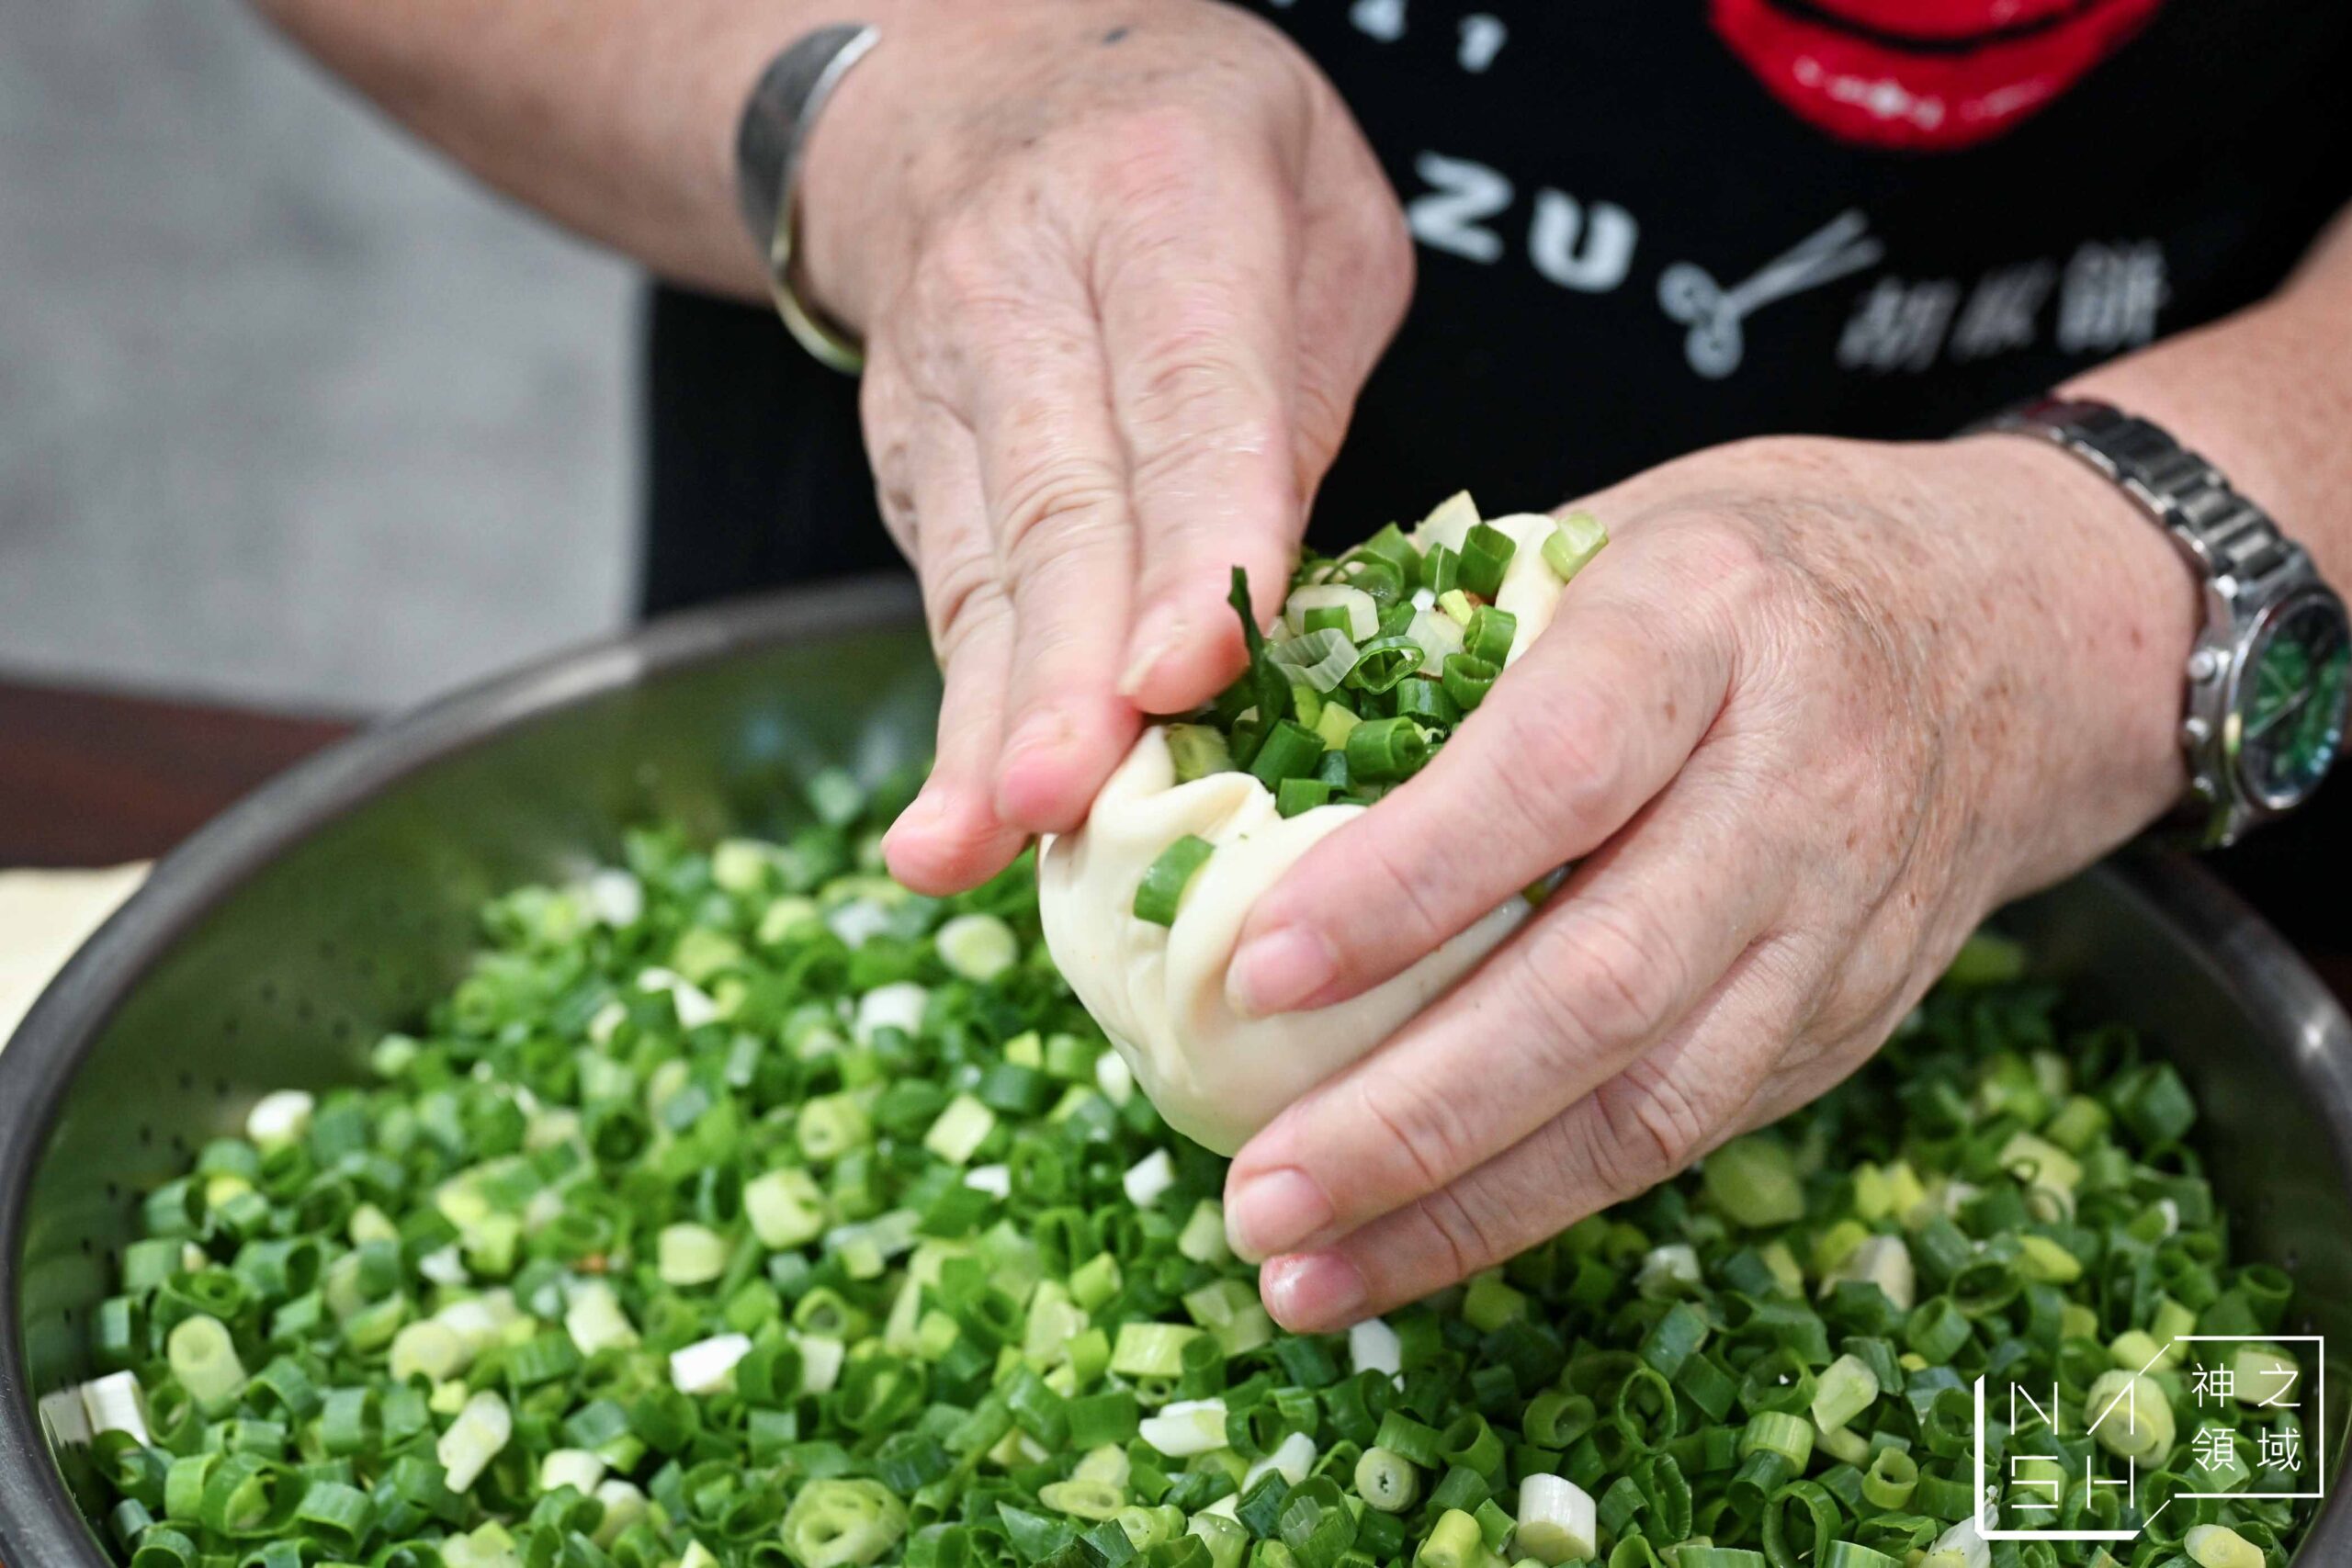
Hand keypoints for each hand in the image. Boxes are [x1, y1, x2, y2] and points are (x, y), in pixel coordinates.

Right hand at [794, 0, 1411, 894]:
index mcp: (1164, 199)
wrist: (963, 95)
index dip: (1191, 543)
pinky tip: (951, 831)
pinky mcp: (912, 462)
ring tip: (973, 845)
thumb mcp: (1312, 207)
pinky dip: (956, 720)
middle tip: (1065, 798)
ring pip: (980, 571)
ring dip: (983, 721)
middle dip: (1064, 667)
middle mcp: (1027, 293)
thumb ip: (1306, 378)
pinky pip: (949, 601)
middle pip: (1055, 503)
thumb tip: (1280, 589)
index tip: (1191, 677)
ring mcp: (948, 383)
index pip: (1184, 393)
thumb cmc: (1190, 154)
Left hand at [1215, 433, 2201, 1329]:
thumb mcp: (1608, 524)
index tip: (1254, 968)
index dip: (1405, 882)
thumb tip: (1203, 712)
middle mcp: (1793, 784)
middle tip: (1252, 1192)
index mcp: (1707, 619)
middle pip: (1601, 982)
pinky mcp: (1842, 1021)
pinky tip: (1408, 1247)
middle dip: (1414, 1112)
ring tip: (1304, 1272)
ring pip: (1651, 1103)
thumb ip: (1435, 618)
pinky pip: (1684, 1135)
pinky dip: (1536, 1206)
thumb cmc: (1755, 568)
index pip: (1552, 768)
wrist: (2018, 631)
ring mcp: (1834, 925)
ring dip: (1463, 1208)